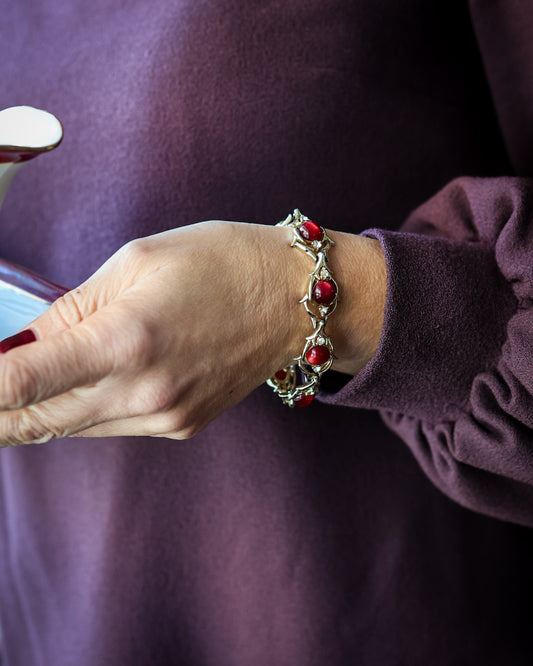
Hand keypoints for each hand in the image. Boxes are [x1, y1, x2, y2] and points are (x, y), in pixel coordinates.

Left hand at [0, 221, 385, 444]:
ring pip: (69, 429)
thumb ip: (72, 309)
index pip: (19, 385)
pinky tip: (84, 380)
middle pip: (34, 423)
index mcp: (126, 339)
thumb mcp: (137, 261)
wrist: (294, 301)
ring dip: (37, 409)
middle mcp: (144, 393)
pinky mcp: (179, 428)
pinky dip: (82, 409)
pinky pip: (109, 427)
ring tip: (28, 377)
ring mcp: (164, 418)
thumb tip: (26, 344)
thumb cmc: (224, 264)